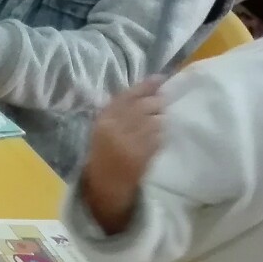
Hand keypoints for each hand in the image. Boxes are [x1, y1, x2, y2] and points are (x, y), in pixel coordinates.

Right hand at [81, 79, 164, 234]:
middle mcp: (117, 128)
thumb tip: (149, 87)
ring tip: (153, 122)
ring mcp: (132, 142)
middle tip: (158, 104)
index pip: (128, 96)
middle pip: (146, 106)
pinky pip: (159, 136)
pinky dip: (160, 134)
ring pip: (156, 120)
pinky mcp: (144, 154)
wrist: (105, 182)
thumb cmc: (102, 151)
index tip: (159, 79)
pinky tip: (153, 136)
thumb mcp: (103, 127)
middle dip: (156, 102)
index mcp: (104, 120)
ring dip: (159, 118)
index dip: (146, 86)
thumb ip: (120, 108)